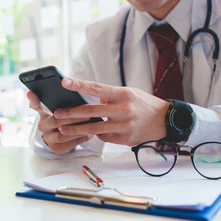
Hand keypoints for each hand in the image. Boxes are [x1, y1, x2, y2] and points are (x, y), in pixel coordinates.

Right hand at [27, 91, 92, 153]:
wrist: (62, 139)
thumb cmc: (64, 119)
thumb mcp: (61, 108)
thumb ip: (62, 100)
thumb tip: (71, 85)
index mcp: (43, 113)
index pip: (35, 105)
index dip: (33, 99)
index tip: (30, 92)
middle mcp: (42, 126)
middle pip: (55, 121)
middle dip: (72, 117)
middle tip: (86, 113)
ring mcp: (48, 138)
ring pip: (62, 135)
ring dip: (77, 129)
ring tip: (90, 123)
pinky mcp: (56, 149)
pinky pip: (69, 144)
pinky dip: (81, 138)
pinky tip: (90, 133)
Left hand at [53, 77, 169, 145]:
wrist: (164, 121)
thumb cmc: (144, 104)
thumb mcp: (129, 93)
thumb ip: (110, 96)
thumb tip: (93, 100)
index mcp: (123, 94)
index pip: (96, 88)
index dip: (79, 85)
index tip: (64, 82)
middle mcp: (123, 109)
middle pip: (91, 111)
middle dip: (71, 113)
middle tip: (57, 114)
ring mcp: (124, 126)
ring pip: (94, 128)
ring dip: (77, 129)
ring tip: (63, 129)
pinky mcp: (124, 138)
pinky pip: (104, 137)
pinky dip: (98, 134)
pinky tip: (94, 132)